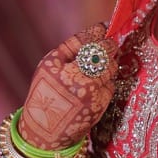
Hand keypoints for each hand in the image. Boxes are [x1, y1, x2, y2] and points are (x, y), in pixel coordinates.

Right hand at [19, 23, 117, 149]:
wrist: (46, 130)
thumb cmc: (46, 93)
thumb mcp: (48, 67)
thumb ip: (69, 48)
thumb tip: (98, 32)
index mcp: (57, 67)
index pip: (84, 42)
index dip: (97, 32)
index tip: (104, 26)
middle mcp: (74, 79)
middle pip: (103, 53)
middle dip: (109, 46)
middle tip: (110, 43)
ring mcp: (90, 93)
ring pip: (111, 67)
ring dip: (109, 63)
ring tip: (98, 67)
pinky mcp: (100, 105)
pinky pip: (111, 85)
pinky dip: (106, 82)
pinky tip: (95, 86)